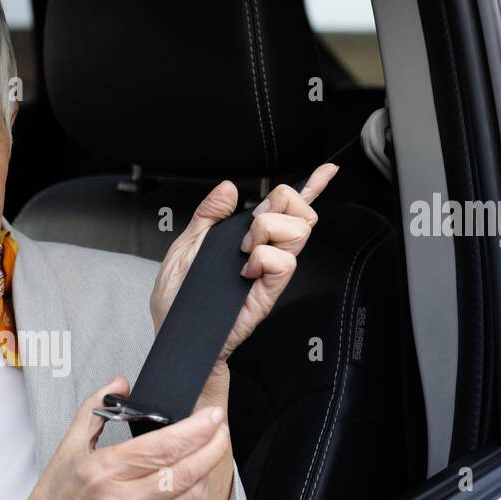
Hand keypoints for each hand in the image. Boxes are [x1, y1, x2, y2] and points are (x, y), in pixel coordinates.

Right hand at [4, 377, 230, 499]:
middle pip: (188, 471)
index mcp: (103, 471)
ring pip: (192, 495)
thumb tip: (120, 384)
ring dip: (208, 470)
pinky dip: (197, 497)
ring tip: (210, 451)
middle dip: (215, 445)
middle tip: (221, 428)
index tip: (212, 415)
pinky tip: (195, 481)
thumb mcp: (67, 447)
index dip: (197, 428)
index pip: (165, 446)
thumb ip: (94, 409)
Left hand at [149, 164, 338, 373]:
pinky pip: (284, 262)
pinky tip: (245, 271)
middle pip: (302, 213)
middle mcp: (265, 253)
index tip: (327, 170)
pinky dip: (262, 258)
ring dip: (266, 230)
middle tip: (252, 224)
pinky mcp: (268, 292)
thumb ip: (208, 214)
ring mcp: (270, 272)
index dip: (311, 187)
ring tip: (244, 251)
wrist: (173, 329)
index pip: (286, 210)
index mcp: (247, 238)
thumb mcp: (186, 244)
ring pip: (298, 232)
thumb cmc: (179, 296)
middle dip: (280, 203)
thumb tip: (228, 189)